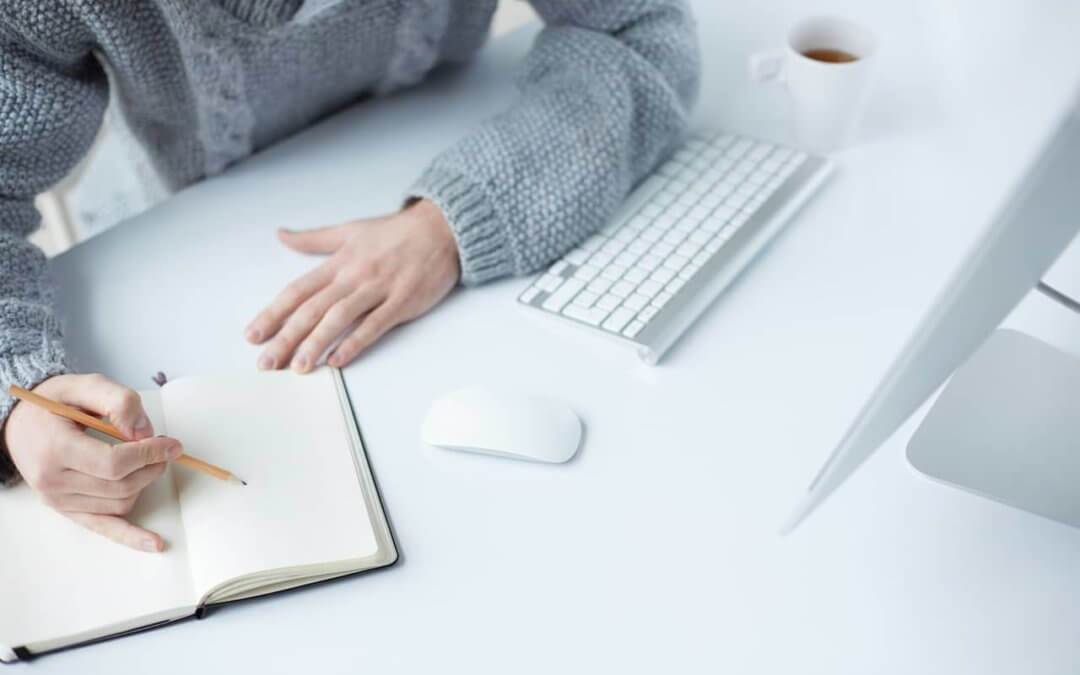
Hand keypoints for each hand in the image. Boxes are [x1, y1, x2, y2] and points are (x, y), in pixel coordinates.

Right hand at [4, 374, 182, 551]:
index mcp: (56, 449)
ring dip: (144, 484)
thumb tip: (144, 432)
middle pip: (121, 486)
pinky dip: (131, 536)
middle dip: (152, 466)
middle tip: (164, 447)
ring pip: (120, 503)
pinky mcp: (67, 510)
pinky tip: (155, 543)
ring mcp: (59, 500)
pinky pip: (104, 528)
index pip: (114, 464)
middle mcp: (54, 481)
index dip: (149, 454)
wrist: (21, 422)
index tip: (171, 444)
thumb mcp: (85, 385)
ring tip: (147, 460)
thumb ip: (119, 401)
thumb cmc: (54, 402)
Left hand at [246, 198, 460, 370]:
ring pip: (339, 318)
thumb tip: (281, 235)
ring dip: (315, 343)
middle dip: (286, 337)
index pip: (297, 290)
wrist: (441, 228)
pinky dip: (355, 343)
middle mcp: (353, 276)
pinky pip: (374, 325)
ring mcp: (378, 289)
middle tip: (266, 362)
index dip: (273, 313)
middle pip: (312, 309)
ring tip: (298, 366)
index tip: (253, 335)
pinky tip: (338, 360)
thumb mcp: (350, 229)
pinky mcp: (402, 302)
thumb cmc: (397, 232)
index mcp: (339, 262)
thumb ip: (314, 239)